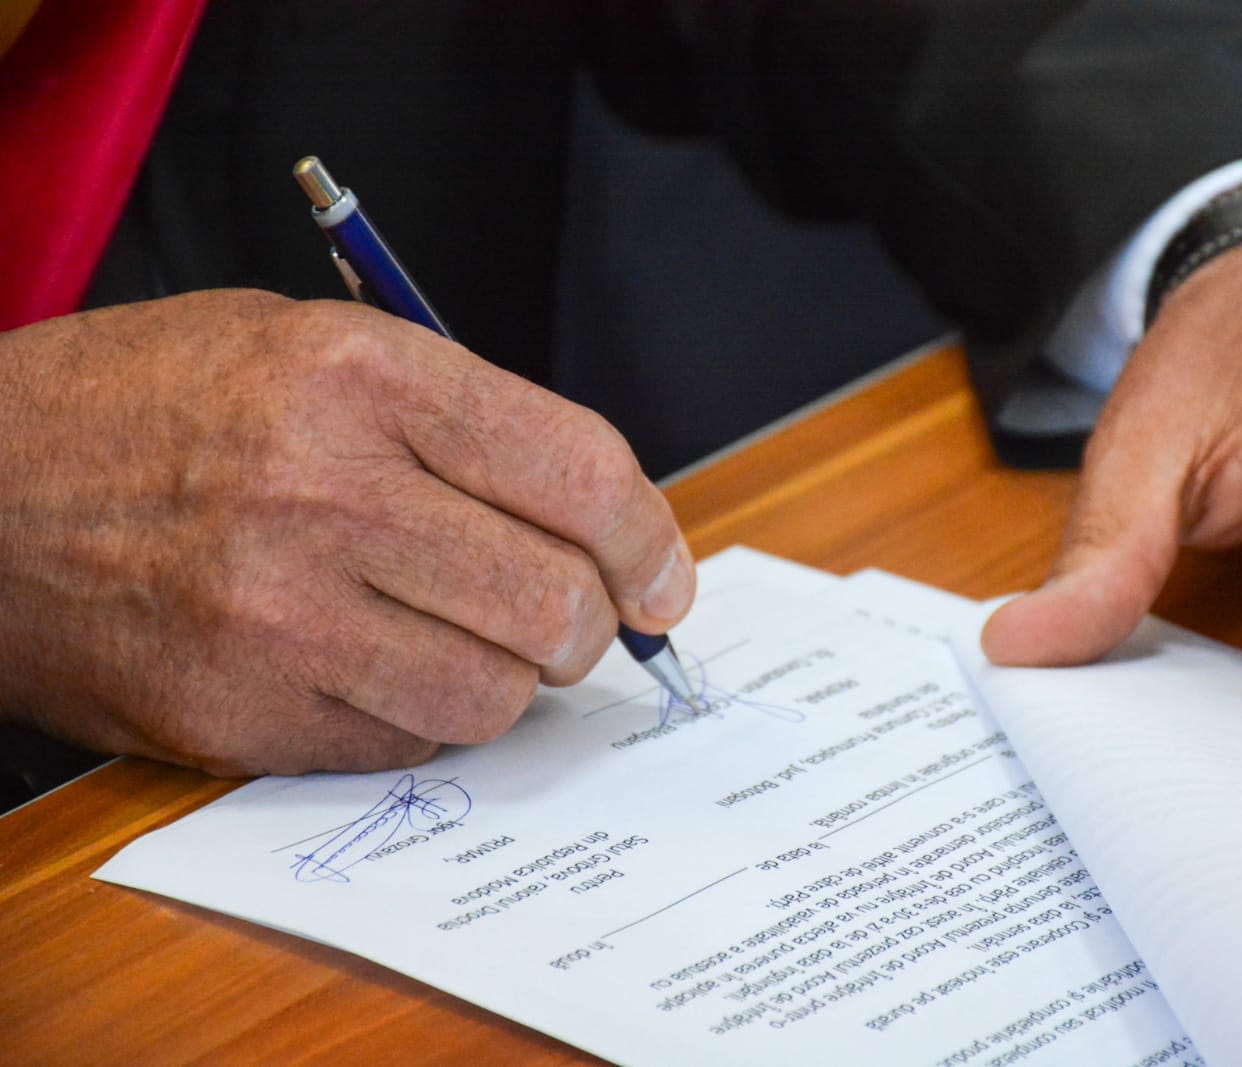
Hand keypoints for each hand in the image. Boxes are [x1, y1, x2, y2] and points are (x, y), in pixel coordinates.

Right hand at [0, 291, 692, 775]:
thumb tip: (600, 516)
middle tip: (570, 618)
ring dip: (505, 678)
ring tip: (459, 636)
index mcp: (359, 374)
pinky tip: (376, 664)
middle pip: (555, 601)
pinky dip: (420, 715)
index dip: (649, 538)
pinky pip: (406, 744)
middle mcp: (325, 490)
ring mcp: (279, 612)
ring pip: (493, 695)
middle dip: (590, 624)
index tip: (663, 578)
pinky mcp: (242, 709)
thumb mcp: (308, 343)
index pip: (579, 470)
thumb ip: (460, 419)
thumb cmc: (151, 407)